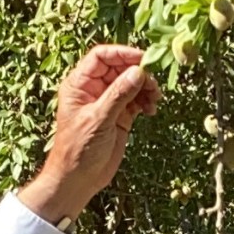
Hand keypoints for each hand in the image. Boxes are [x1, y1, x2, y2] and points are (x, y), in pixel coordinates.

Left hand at [17, 43, 162, 226]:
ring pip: (130, 84)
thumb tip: (138, 72)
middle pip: (119, 68)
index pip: (101, 57)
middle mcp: (93, 89)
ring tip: (155, 98)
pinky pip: (136, 100)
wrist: (78, 179)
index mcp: (79, 84)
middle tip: (152, 82)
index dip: (121, 53)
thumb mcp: (98, 119)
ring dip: (145, 87)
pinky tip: (151, 109)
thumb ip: (118, 94)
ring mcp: (108, 102)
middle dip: (137, 72)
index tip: (142, 58)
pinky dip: (146, 101)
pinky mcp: (120, 116)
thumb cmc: (78, 149)